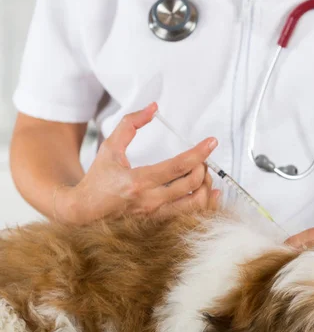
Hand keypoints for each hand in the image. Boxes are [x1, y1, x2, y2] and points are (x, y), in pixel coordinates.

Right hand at [55, 103, 220, 224]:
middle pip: (191, 184)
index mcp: (137, 181)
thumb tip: (153, 107)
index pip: (177, 167)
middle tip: (203, 157)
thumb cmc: (98, 180)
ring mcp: (156, 215)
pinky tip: (207, 192)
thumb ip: (131, 124)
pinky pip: (191, 216)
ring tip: (203, 174)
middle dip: (203, 167)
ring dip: (206, 186)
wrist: (84, 213)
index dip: (199, 153)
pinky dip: (204, 203)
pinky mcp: (160, 224)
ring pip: (196, 204)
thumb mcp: (110, 148)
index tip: (211, 142)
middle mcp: (150, 201)